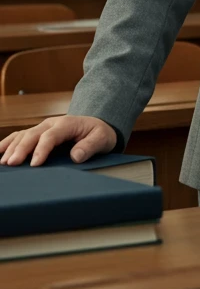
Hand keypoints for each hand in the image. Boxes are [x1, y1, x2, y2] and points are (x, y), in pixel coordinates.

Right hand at [0, 116, 116, 166]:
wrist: (97, 126)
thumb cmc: (99, 133)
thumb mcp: (102, 139)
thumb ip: (90, 146)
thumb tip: (76, 156)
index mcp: (67, 124)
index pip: (51, 136)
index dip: (41, 149)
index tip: (35, 164)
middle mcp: (52, 123)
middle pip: (33, 134)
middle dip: (21, 149)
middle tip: (12, 163)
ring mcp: (43, 127)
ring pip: (23, 135)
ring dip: (12, 147)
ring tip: (4, 162)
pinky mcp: (37, 133)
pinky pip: (19, 136)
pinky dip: (8, 143)